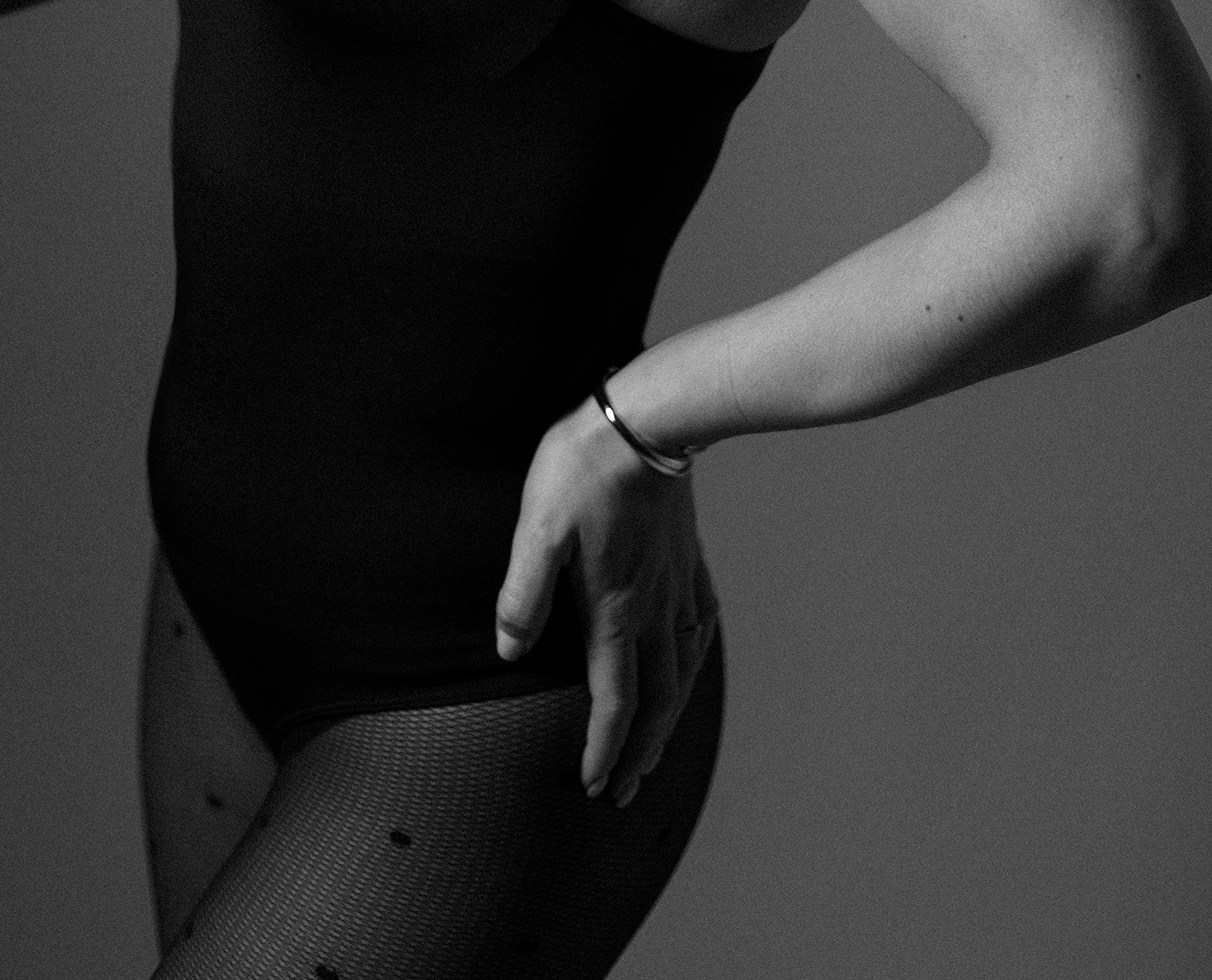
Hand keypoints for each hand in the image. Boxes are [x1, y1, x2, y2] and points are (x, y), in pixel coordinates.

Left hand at [495, 394, 720, 806]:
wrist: (647, 418)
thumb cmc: (582, 468)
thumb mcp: (536, 526)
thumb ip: (523, 592)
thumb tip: (510, 651)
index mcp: (612, 606)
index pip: (612, 698)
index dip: (603, 746)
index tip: (592, 784)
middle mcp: (651, 606)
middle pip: (654, 700)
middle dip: (638, 753)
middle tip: (622, 792)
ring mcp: (674, 582)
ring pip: (681, 671)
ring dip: (669, 720)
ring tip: (657, 751)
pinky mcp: (687, 557)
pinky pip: (701, 624)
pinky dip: (694, 661)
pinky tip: (690, 665)